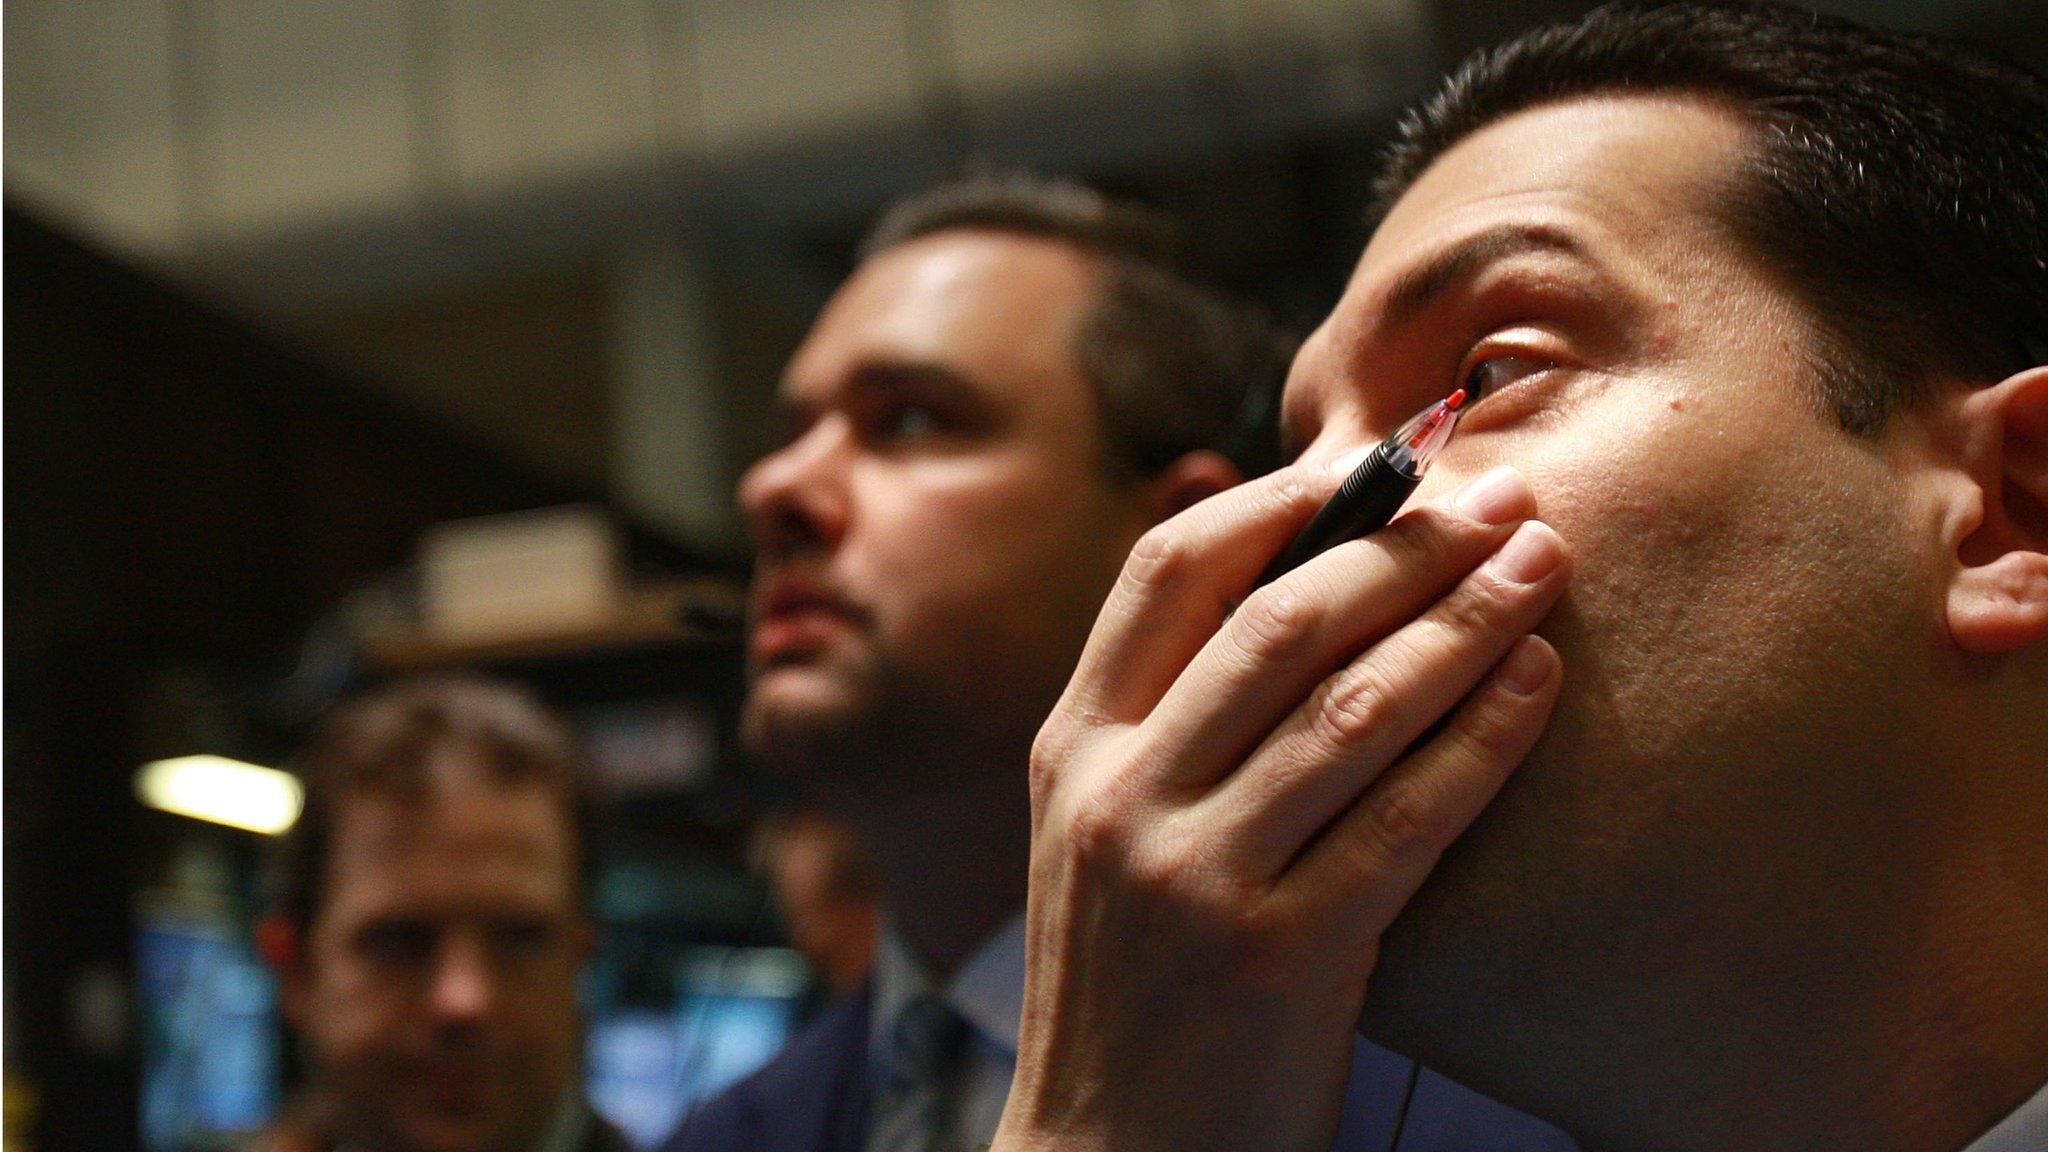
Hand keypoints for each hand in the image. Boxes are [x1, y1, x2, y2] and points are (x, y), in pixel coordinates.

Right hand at [992, 462, 1568, 1151]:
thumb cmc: (1133, 988)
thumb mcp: (1105, 838)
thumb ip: (1170, 726)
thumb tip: (1299, 592)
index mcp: (1073, 751)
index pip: (1169, 572)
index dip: (1280, 499)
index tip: (1378, 464)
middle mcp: (1119, 797)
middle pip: (1278, 621)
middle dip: (1405, 545)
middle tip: (1503, 496)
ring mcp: (1192, 877)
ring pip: (1350, 707)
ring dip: (1462, 621)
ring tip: (1543, 566)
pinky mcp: (1277, 958)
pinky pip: (1404, 820)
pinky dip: (1481, 740)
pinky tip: (1537, 688)